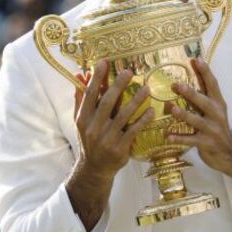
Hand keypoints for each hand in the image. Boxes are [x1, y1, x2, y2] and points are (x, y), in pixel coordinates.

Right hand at [74, 60, 153, 180]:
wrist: (94, 169)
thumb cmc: (89, 139)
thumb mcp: (81, 120)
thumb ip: (81, 98)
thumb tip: (80, 75)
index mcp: (83, 118)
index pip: (89, 94)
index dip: (96, 78)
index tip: (104, 62)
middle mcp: (93, 128)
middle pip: (107, 102)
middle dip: (118, 85)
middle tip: (129, 71)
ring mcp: (107, 139)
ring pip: (123, 115)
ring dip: (136, 100)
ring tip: (146, 87)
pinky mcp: (120, 148)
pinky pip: (134, 130)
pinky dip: (143, 119)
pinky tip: (151, 110)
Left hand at [168, 57, 231, 178]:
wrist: (230, 153)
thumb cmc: (217, 125)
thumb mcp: (213, 108)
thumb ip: (202, 92)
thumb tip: (193, 70)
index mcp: (218, 103)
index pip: (212, 84)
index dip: (205, 72)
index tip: (196, 59)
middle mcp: (216, 114)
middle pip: (204, 101)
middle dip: (191, 93)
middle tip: (177, 85)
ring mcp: (212, 129)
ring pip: (196, 121)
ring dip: (183, 114)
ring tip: (171, 108)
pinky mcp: (206, 143)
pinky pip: (191, 140)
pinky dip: (179, 138)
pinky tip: (168, 136)